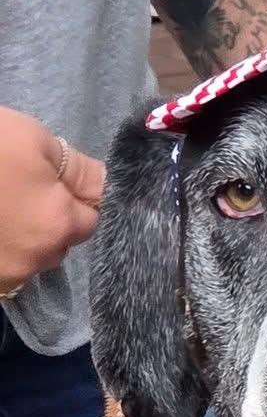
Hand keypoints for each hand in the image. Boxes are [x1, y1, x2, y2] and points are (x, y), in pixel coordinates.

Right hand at [0, 107, 105, 298]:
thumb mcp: (33, 140)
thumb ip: (78, 169)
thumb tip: (106, 186)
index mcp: (59, 225)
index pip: (94, 219)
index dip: (78, 197)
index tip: (59, 180)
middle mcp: (35, 260)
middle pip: (60, 242)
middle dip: (50, 219)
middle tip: (20, 186)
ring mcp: (4, 275)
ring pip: (30, 256)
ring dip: (21, 235)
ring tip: (0, 204)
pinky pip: (4, 265)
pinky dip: (0, 246)